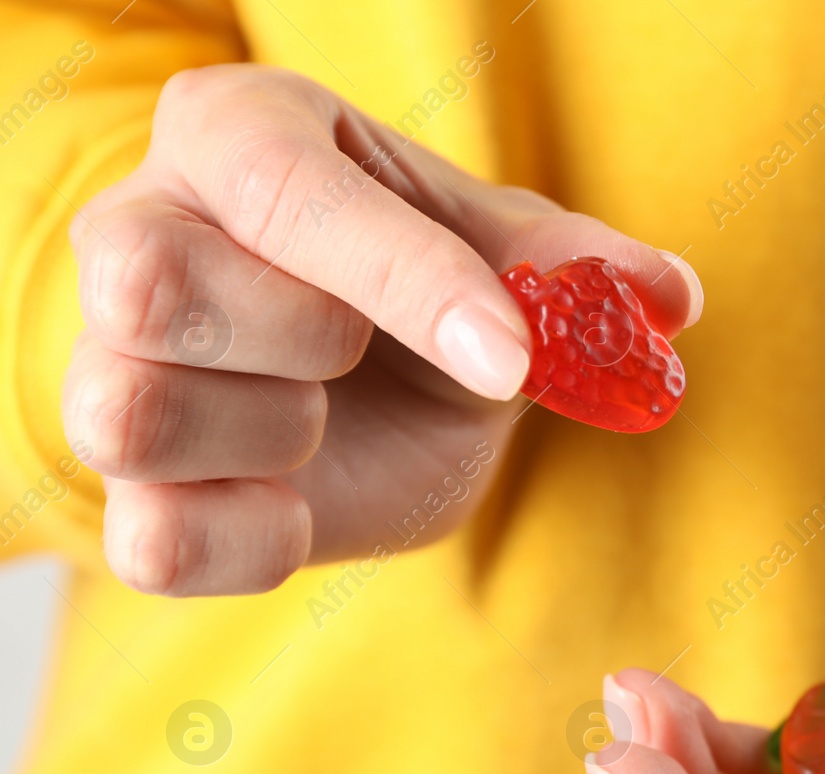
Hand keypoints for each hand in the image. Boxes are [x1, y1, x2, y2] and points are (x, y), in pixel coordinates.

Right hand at [64, 64, 700, 595]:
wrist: (389, 392)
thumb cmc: (436, 290)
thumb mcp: (512, 258)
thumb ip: (584, 268)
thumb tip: (672, 297)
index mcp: (236, 136)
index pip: (281, 192)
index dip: (402, 279)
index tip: (509, 355)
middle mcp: (135, 235)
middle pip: (154, 286)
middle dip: (306, 340)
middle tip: (365, 353)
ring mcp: (107, 367)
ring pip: (131, 414)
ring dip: (276, 437)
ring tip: (327, 420)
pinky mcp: (130, 496)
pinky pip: (152, 542)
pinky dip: (250, 539)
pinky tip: (305, 502)